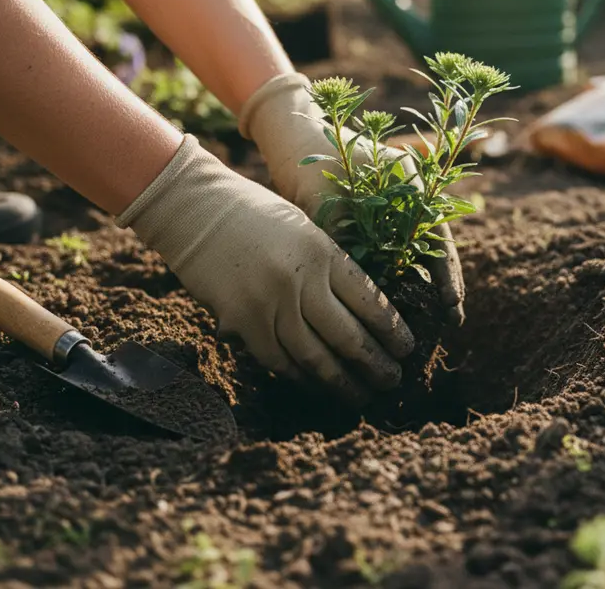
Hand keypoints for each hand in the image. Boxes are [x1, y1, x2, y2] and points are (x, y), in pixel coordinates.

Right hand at [116, 136, 413, 404]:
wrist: (197, 209)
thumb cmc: (257, 213)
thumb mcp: (306, 230)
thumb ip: (331, 267)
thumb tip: (364, 309)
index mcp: (324, 253)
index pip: (371, 302)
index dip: (393, 332)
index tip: (407, 349)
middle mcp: (301, 282)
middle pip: (349, 338)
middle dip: (376, 365)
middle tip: (394, 381)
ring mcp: (269, 305)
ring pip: (316, 359)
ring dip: (343, 383)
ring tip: (362, 396)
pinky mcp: (241, 323)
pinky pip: (279, 360)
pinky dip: (301, 376)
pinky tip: (318, 385)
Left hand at [239, 73, 465, 324]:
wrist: (290, 134)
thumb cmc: (309, 158)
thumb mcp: (327, 200)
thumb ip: (348, 238)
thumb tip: (367, 287)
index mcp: (408, 178)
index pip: (437, 230)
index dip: (446, 270)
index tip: (451, 303)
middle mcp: (407, 190)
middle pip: (434, 241)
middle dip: (443, 281)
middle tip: (450, 320)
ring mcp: (393, 201)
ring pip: (415, 248)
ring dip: (421, 280)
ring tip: (429, 317)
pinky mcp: (375, 213)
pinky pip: (394, 246)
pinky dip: (398, 270)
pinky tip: (397, 298)